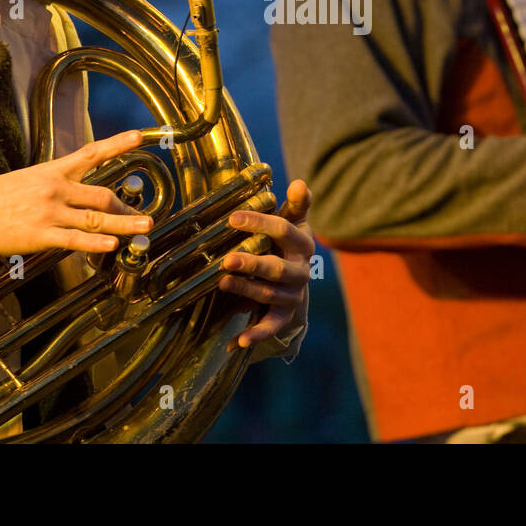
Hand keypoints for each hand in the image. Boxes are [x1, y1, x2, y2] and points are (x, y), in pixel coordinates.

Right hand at [0, 130, 151, 255]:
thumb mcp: (27, 178)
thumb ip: (54, 181)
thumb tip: (77, 187)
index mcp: (52, 171)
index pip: (90, 153)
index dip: (117, 144)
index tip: (139, 136)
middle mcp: (55, 189)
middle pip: (101, 194)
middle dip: (125, 205)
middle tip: (145, 215)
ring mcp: (49, 212)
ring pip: (95, 218)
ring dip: (123, 224)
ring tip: (144, 226)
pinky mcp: (40, 234)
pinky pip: (74, 239)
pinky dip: (95, 243)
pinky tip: (112, 245)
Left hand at [218, 179, 314, 348]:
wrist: (296, 276)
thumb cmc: (286, 241)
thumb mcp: (293, 220)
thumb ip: (297, 204)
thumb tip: (300, 183)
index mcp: (303, 243)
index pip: (284, 230)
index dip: (259, 223)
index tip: (232, 218)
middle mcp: (302, 270)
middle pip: (278, 268)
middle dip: (253, 264)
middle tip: (227, 259)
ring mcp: (294, 294)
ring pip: (270, 295)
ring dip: (246, 291)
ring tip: (222, 283)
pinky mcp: (285, 315)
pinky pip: (271, 326)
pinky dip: (256, 335)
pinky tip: (237, 342)